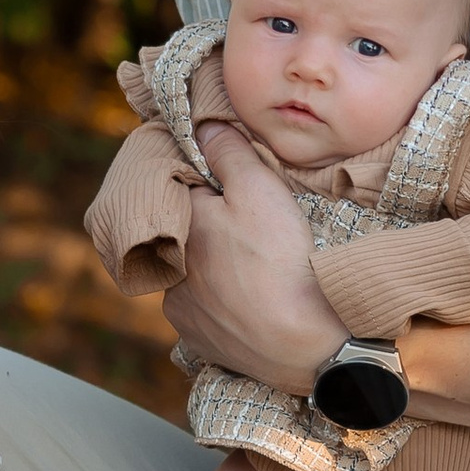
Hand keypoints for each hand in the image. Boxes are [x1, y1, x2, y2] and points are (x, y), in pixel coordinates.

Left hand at [162, 125, 345, 393]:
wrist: (302, 343)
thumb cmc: (281, 260)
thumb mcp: (259, 190)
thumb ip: (229, 153)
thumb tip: (202, 126)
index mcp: (177, 224)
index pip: (176, 187)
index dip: (202, 179)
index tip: (226, 181)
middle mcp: (167, 265)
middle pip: (185, 232)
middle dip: (208, 224)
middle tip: (250, 228)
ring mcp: (178, 306)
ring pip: (191, 272)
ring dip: (212, 265)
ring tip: (252, 266)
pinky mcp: (196, 336)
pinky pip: (202, 308)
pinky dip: (220, 300)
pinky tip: (248, 298)